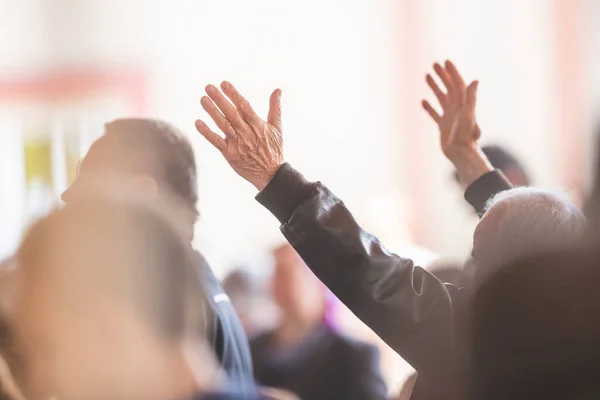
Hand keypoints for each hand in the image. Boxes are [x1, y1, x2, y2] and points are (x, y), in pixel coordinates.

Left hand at [195, 81, 283, 190]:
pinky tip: (198, 123)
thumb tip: (278, 89)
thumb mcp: (277, 128)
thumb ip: (275, 107)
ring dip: (212, 112)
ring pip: (223, 125)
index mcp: (258, 125)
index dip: (233, 94)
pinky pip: (217, 142)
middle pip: (231, 113)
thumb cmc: (274, 149)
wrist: (271, 174)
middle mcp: (247, 132)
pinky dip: (207, 133)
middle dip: (220, 99)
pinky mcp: (230, 154)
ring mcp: (238, 143)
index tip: (224, 83)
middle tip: (208, 87)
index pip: (244, 106)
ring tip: (203, 100)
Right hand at [422, 60, 491, 185]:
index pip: (457, 84)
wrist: (460, 154)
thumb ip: (471, 98)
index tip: (445, 62)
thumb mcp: (468, 115)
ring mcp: (450, 117)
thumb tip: (475, 80)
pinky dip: (429, 107)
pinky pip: (435, 113)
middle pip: (449, 88)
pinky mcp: (443, 126)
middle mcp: (457, 108)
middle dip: (442, 75)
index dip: (452, 72)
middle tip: (433, 64)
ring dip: (434, 87)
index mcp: (463, 104)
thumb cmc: (465, 136)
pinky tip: (423, 101)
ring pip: (441, 98)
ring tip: (426, 76)